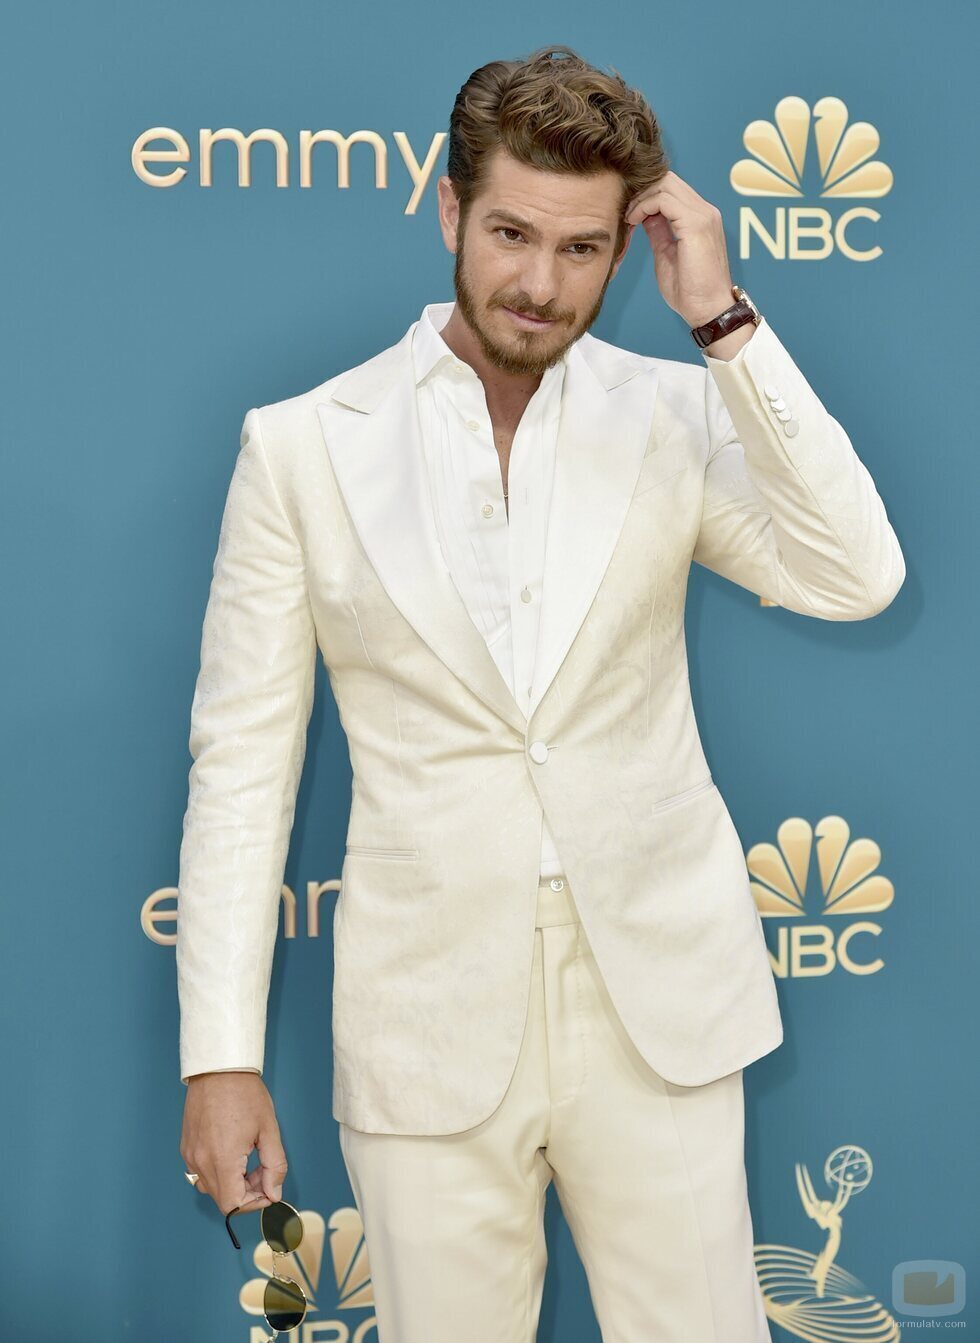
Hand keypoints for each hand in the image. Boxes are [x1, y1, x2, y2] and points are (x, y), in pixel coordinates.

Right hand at [179, 1072, 287, 1216]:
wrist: (218, 1068)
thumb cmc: (244, 1093)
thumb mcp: (268, 1129)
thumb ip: (274, 1165)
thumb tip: (273, 1192)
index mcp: (222, 1159)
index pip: (233, 1204)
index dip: (253, 1203)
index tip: (268, 1190)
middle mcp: (201, 1161)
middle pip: (222, 1199)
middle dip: (246, 1193)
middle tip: (262, 1172)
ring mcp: (190, 1155)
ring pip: (211, 1187)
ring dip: (232, 1184)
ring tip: (249, 1161)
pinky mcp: (186, 1147)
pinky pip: (201, 1172)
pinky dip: (219, 1171)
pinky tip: (233, 1153)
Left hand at [623, 170, 734, 327]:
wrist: (709, 310)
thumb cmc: (691, 291)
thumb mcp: (667, 254)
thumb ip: (659, 232)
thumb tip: (646, 216)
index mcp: (699, 218)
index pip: (671, 188)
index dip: (646, 195)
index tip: (629, 213)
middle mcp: (704, 211)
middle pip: (668, 179)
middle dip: (641, 191)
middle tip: (625, 211)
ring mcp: (703, 215)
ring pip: (665, 184)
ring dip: (641, 198)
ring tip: (628, 217)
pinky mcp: (696, 224)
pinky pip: (664, 200)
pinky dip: (644, 206)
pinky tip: (634, 221)